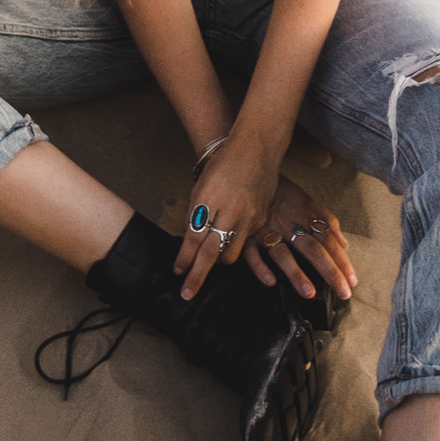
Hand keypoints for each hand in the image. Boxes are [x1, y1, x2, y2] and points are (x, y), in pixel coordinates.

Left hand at [173, 137, 278, 299]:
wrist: (257, 148)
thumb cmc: (224, 163)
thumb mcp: (201, 185)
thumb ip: (195, 213)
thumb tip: (189, 240)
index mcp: (210, 199)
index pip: (194, 237)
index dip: (185, 258)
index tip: (178, 272)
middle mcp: (231, 210)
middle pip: (212, 252)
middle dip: (198, 275)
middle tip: (187, 292)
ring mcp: (249, 216)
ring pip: (231, 254)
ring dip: (218, 262)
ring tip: (207, 264)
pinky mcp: (261, 219)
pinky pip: (245, 242)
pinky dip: (233, 246)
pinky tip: (227, 244)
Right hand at [245, 178, 355, 308]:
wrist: (246, 170)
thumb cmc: (278, 189)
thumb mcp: (304, 198)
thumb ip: (325, 220)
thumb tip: (344, 244)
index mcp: (304, 213)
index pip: (327, 239)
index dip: (341, 260)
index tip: (352, 280)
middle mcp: (288, 223)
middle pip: (312, 249)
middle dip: (329, 271)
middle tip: (343, 293)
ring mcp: (266, 230)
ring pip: (282, 253)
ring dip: (296, 273)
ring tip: (309, 293)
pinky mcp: (245, 235)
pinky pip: (250, 252)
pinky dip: (260, 266)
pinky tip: (271, 281)